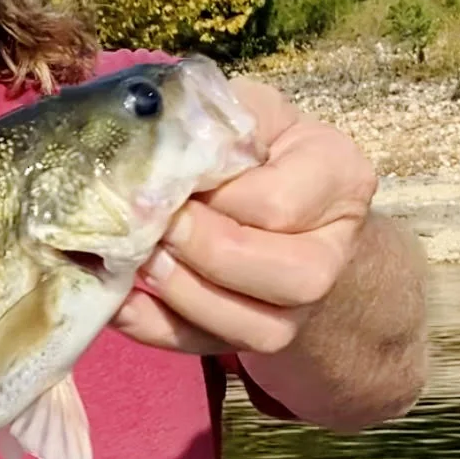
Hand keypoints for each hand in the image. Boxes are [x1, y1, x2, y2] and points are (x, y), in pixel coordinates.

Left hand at [112, 77, 376, 355]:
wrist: (280, 203)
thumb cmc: (256, 148)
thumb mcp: (249, 112)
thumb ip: (217, 118)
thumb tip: (155, 145)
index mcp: (341, 181)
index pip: (277, 204)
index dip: (216, 196)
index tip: (171, 176)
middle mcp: (333, 253)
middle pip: (286, 276)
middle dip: (203, 250)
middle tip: (151, 221)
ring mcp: (299, 308)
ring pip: (251, 325)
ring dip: (181, 292)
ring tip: (137, 255)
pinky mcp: (253, 338)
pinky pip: (204, 346)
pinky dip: (154, 326)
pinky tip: (118, 300)